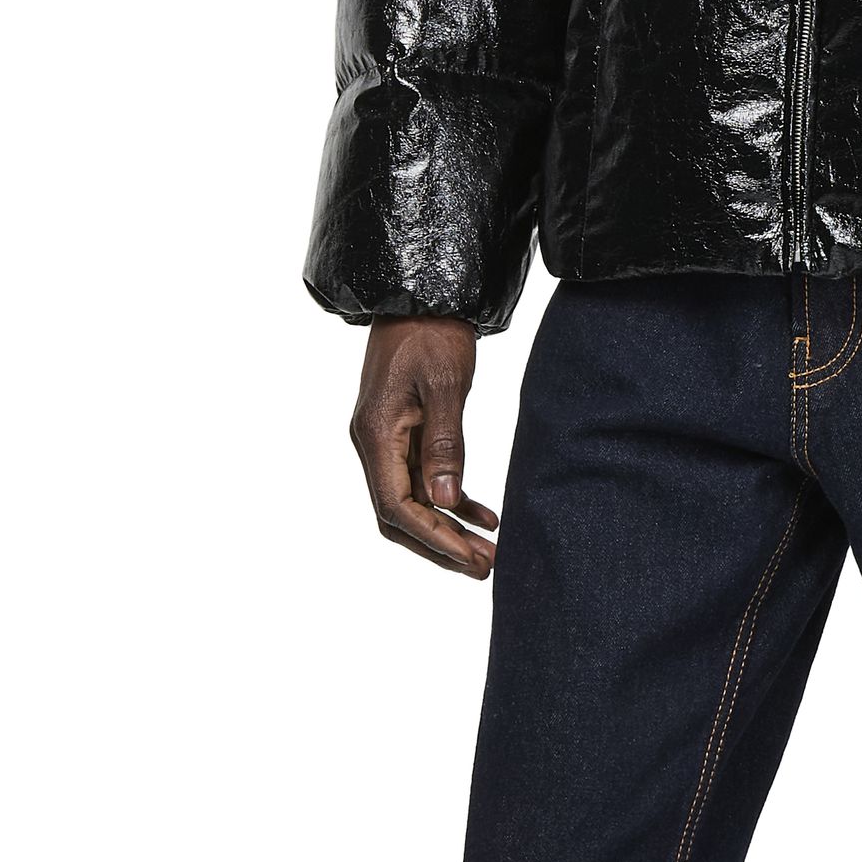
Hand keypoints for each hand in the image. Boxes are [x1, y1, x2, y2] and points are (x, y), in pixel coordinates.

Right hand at [350, 316, 497, 579]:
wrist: (421, 294)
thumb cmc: (432, 333)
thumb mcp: (445, 386)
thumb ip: (445, 444)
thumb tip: (446, 502)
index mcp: (376, 435)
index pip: (396, 507)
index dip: (434, 538)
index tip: (472, 558)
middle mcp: (372, 443)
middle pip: (398, 516)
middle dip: (440, 546)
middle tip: (484, 567)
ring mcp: (385, 440)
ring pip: (411, 503)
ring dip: (448, 530)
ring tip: (489, 552)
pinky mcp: (403, 433)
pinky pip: (422, 480)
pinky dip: (452, 501)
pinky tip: (485, 515)